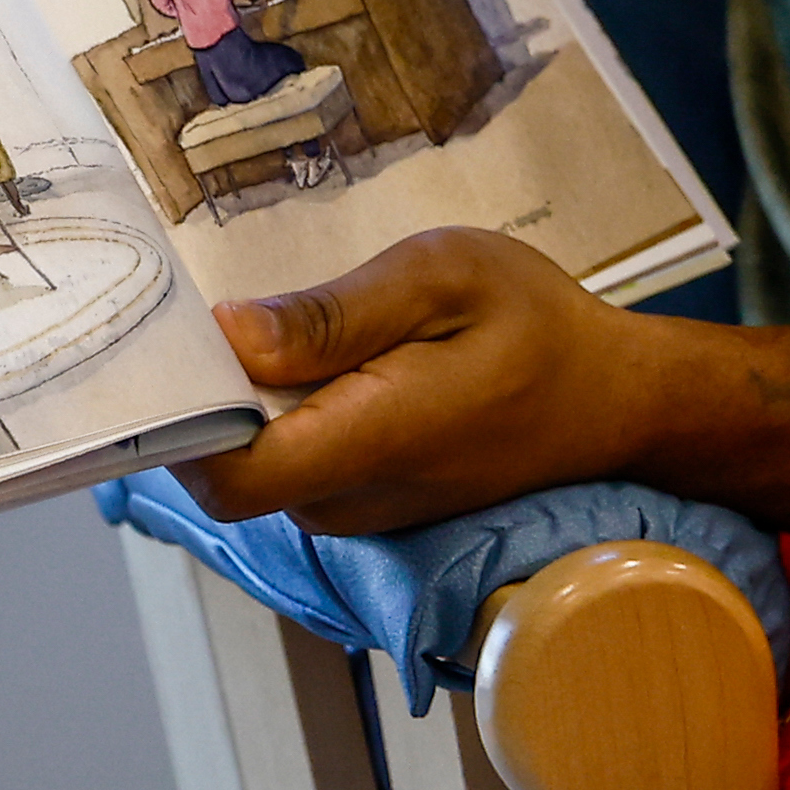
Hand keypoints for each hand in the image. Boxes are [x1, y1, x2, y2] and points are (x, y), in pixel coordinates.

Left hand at [171, 228, 789, 539]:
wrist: (613, 404)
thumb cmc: (538, 326)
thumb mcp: (444, 276)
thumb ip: (334, 314)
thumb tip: (227, 335)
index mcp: (370, 439)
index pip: (225, 473)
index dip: (180, 416)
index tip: (175, 342)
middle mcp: (348, 499)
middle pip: (226, 468)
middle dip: (208, 395)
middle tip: (223, 303)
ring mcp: (354, 513)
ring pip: (255, 465)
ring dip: (250, 402)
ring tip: (288, 323)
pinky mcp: (362, 506)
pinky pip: (291, 464)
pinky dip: (286, 414)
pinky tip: (326, 358)